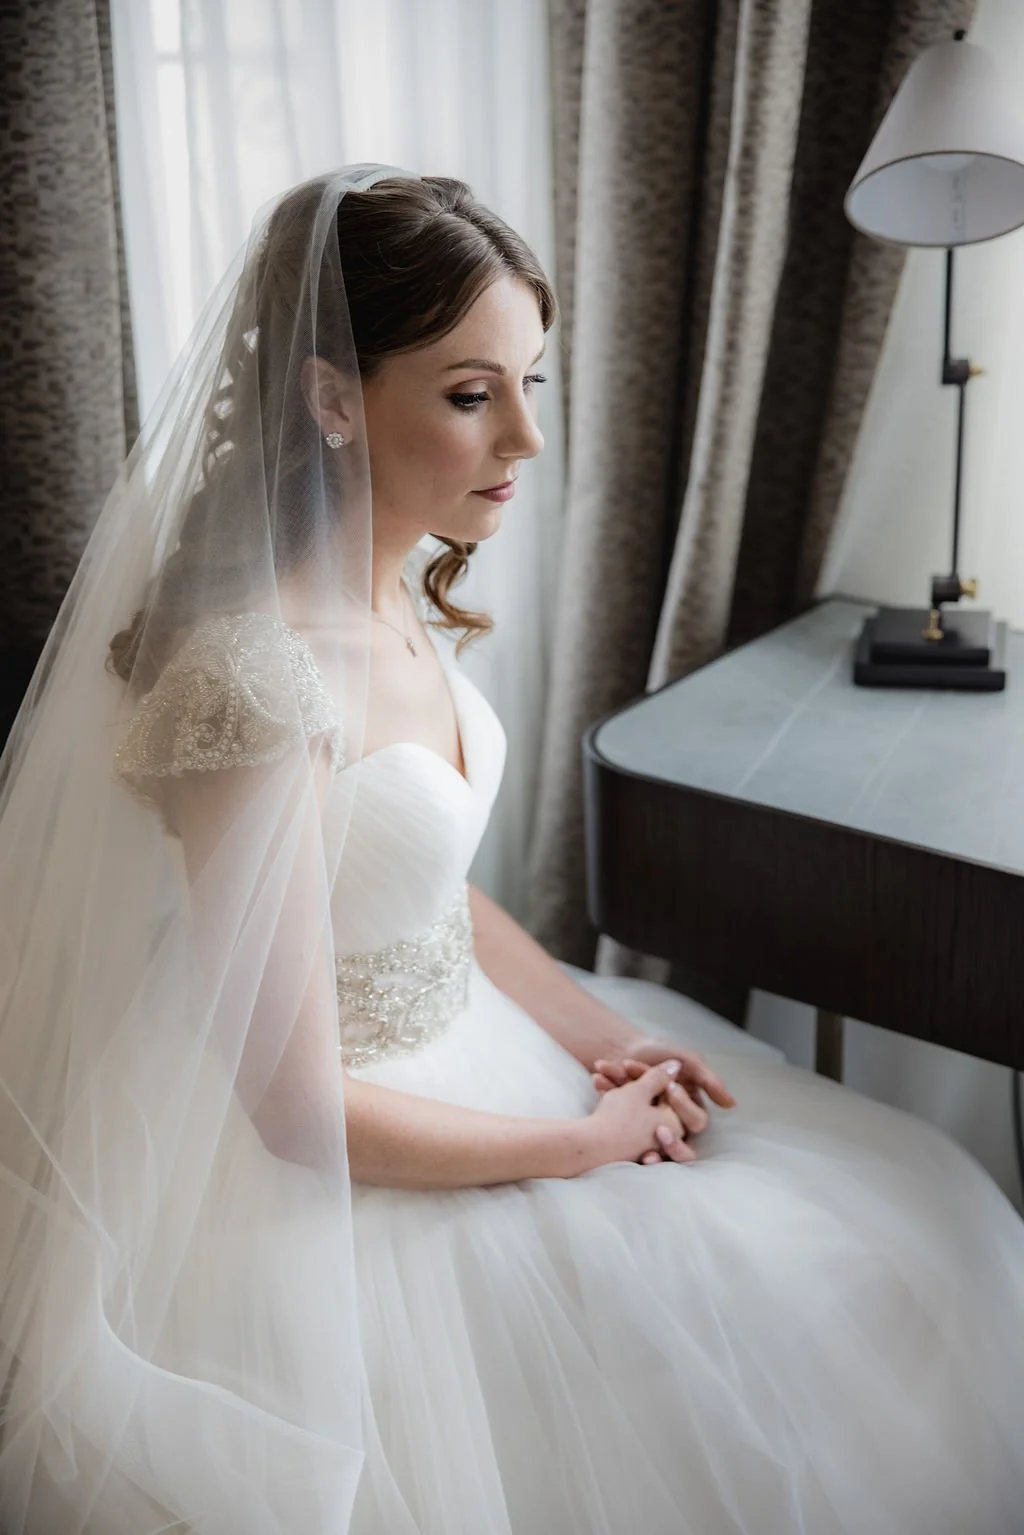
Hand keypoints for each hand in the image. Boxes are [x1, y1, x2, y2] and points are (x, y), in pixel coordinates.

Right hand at [581, 1063, 694, 1168]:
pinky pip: (624, 1118)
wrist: (590, 1147)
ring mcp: (644, 1143)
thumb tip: (677, 1065)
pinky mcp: (627, 1147)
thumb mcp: (639, 1090)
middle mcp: (664, 1137)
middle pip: (649, 1098)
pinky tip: (597, 1089)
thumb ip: (659, 1076)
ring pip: (633, 1106)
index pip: (667, 1090)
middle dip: (627, 1080)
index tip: (628, 1066)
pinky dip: (613, 1104)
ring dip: (616, 1088)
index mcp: (676, 1124)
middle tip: (610, 1068)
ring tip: (596, 1077)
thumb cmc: (619, 1118)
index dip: (647, 1074)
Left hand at [592, 1041, 735, 1161]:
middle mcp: (666, 1121)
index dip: (683, 1107)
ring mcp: (641, 1122)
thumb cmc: (662, 1053)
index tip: (670, 1087)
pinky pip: (614, 1113)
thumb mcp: (689, 1062)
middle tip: (639, 1114)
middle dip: (650, 1120)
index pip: (694, 1121)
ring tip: (608, 1080)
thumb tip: (732, 1104)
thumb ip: (709, 1080)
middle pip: (666, 1128)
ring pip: (638, 1123)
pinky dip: (606, 1091)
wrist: (627, 1047)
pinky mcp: (619, 1119)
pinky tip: (597, 1077)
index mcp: (687, 1111)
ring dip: (624, 1095)